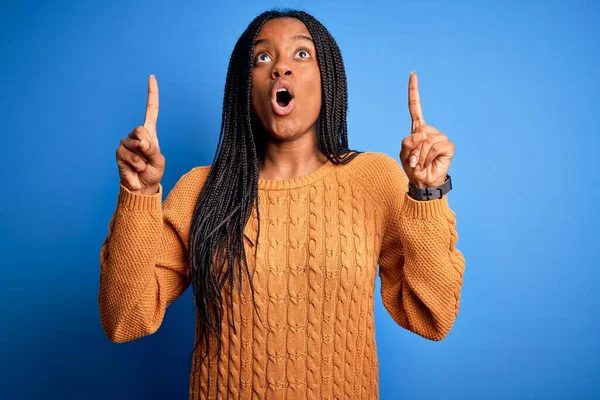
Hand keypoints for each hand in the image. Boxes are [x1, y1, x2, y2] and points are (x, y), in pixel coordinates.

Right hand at [116, 74, 165, 193]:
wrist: (143, 186)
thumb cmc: (153, 172)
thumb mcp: (159, 160)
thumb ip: (153, 149)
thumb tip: (141, 142)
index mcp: (150, 132)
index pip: (151, 110)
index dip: (151, 94)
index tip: (151, 77)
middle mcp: (137, 135)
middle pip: (141, 129)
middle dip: (147, 145)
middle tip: (148, 156)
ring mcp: (127, 143)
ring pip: (135, 142)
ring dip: (142, 157)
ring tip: (143, 165)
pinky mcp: (119, 152)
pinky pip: (129, 154)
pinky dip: (136, 163)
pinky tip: (136, 168)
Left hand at [399, 72, 454, 187]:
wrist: (423, 182)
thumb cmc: (413, 168)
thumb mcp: (403, 155)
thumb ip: (407, 143)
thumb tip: (421, 134)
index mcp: (417, 129)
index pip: (415, 107)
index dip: (414, 91)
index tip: (413, 74)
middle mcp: (429, 131)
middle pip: (418, 130)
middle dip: (413, 148)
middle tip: (414, 159)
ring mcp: (440, 137)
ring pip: (426, 140)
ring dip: (419, 155)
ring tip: (420, 163)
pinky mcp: (448, 146)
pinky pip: (435, 146)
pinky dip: (428, 157)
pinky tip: (428, 163)